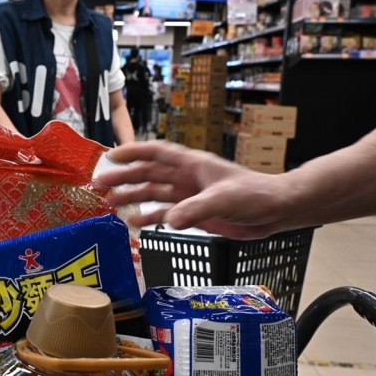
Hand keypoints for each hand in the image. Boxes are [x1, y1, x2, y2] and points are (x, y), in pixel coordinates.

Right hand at [97, 142, 296, 238]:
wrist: (275, 211)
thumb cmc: (254, 195)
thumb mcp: (224, 199)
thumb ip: (196, 210)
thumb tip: (170, 221)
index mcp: (192, 164)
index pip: (156, 153)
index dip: (133, 152)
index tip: (111, 156)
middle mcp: (186, 177)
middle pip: (149, 174)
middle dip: (124, 177)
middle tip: (100, 185)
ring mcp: (189, 195)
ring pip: (154, 194)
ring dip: (133, 197)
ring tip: (110, 203)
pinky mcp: (195, 213)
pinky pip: (166, 213)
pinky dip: (150, 217)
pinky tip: (135, 223)